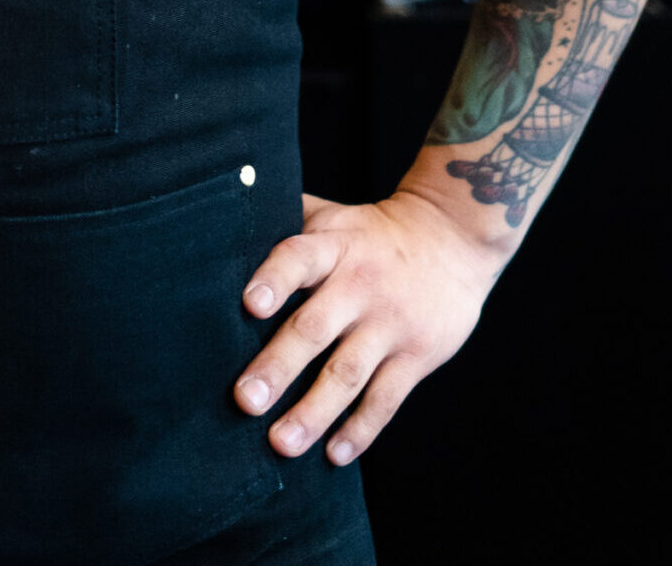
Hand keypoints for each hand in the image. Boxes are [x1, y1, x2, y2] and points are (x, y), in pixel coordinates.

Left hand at [235, 189, 506, 465]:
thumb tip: (221, 222)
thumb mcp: (331, 217)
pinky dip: (360, 429)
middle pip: (315, 328)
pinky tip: (334, 453)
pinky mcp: (417, 356)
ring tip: (281, 444)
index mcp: (333, 246)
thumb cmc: (369, 233)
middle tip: (245, 401)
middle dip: (278, 367)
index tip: (248, 306)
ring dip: (313, 412)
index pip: (298, 258)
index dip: (273, 280)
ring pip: (348, 374)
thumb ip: (284, 221)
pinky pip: (386, 399)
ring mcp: (390, 324)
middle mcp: (360, 285)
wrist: (450, 239)